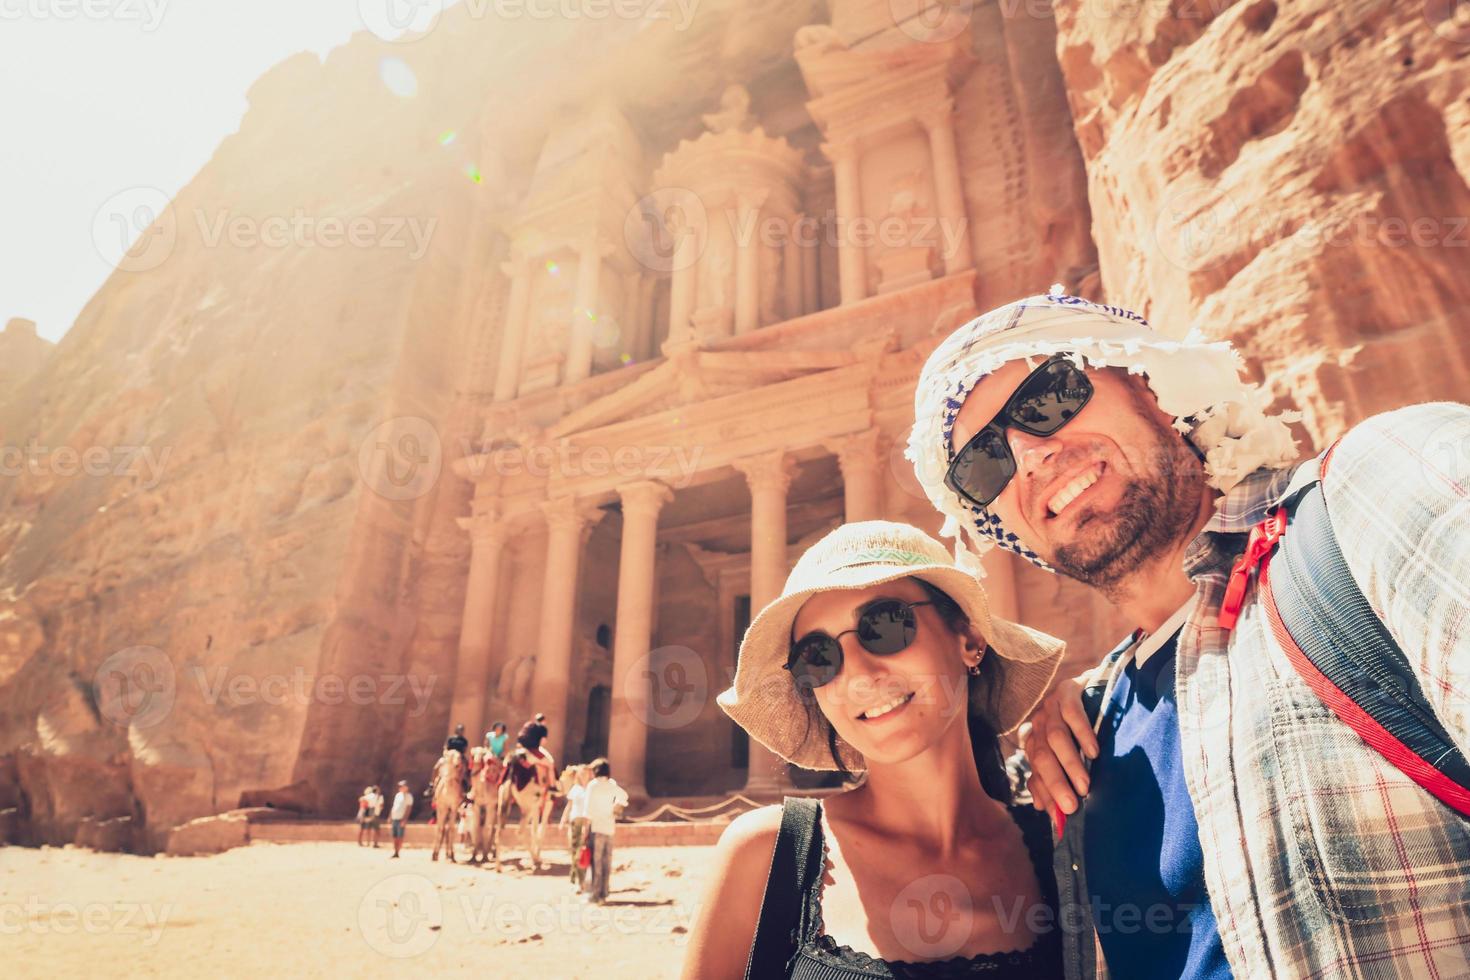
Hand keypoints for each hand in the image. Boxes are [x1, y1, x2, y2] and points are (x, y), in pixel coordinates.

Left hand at [1020, 675, 1098, 814]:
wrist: (1097, 685)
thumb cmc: (1083, 728)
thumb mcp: (1069, 754)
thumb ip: (1054, 777)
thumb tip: (1042, 807)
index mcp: (1036, 742)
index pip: (1036, 771)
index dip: (1047, 793)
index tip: (1061, 815)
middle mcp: (1039, 724)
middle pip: (1043, 757)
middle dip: (1056, 784)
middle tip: (1072, 806)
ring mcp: (1051, 706)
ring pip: (1056, 738)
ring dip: (1070, 764)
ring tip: (1085, 785)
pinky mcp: (1067, 690)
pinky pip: (1071, 713)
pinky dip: (1082, 733)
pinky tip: (1093, 752)